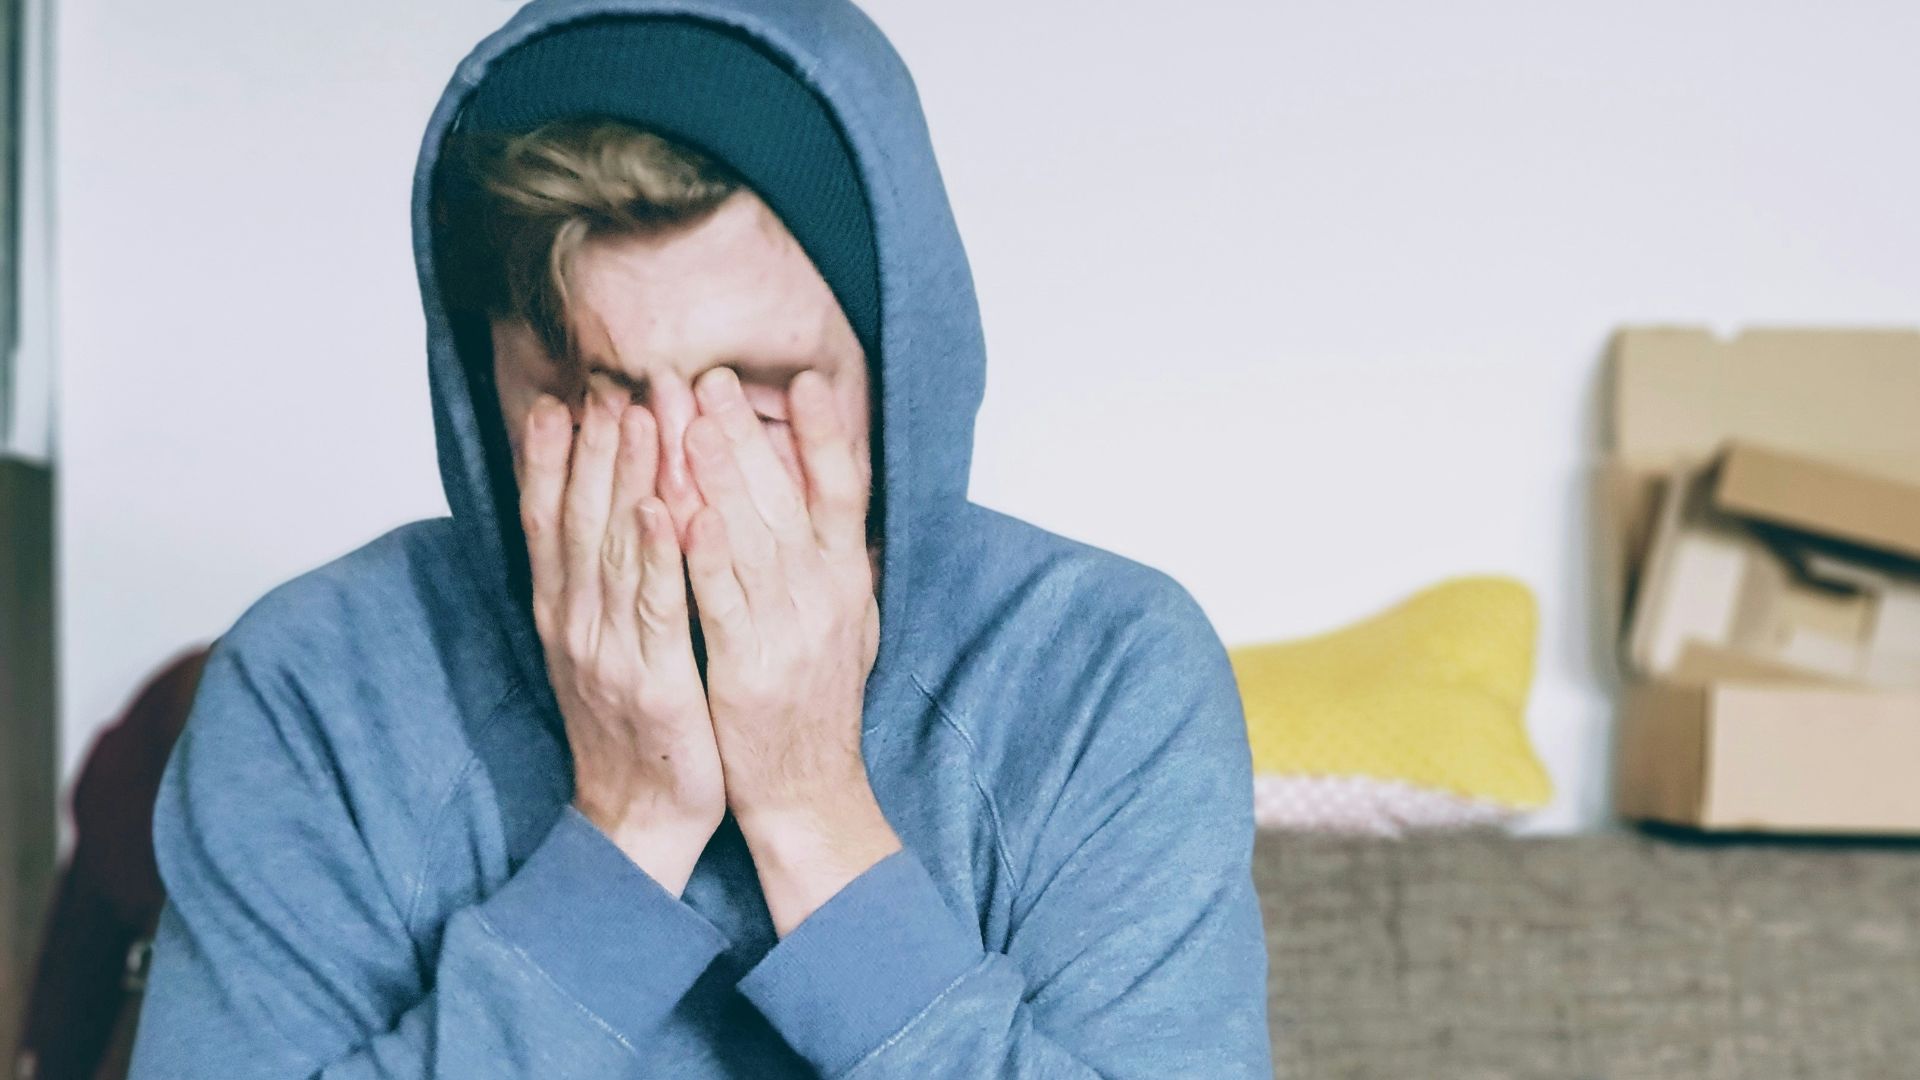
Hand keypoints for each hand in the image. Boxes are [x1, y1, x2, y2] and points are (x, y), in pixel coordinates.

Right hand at [518, 383, 724, 895]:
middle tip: (609, 381)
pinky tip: (662, 507)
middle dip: (594, 446)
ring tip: (637, 415)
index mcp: (562, 614)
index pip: (549, 521)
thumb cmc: (632, 728)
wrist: (638, 819)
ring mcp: (609, 651)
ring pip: (614, 549)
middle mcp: (575, 624)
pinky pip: (655, 607)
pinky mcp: (653, 680)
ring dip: (624, 478)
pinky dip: (656, 555)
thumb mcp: (600, 649)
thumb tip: (602, 517)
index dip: (552, 459)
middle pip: (579, 519)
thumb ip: (597, 585)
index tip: (561, 398)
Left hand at [681, 365, 898, 934]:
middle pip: (788, 497)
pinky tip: (680, 510)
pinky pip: (722, 600)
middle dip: (746, 433)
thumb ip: (838, 563)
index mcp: (847, 581)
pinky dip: (704, 554)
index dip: (826, 433)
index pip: (845, 490)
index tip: (805, 379)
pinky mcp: (749, 667)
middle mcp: (826, 597)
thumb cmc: (816, 706)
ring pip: (752, 536)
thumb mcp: (849, 624)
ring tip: (688, 417)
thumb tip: (838, 501)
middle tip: (709, 376)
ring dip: (720, 474)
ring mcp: (790, 631)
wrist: (809, 793)